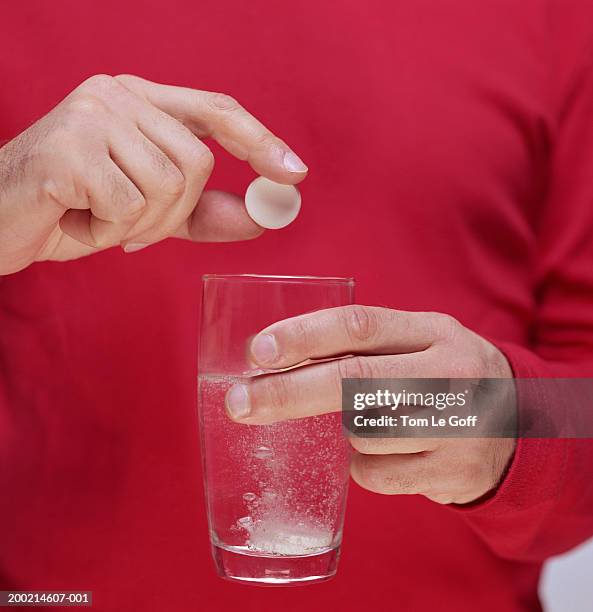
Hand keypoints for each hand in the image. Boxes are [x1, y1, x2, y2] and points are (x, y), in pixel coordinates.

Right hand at [0, 74, 307, 273]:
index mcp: (142, 101)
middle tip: (132, 230)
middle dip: (174, 215)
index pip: (217, 110)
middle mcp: (119, 94)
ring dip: (139, 226)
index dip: (261, 141)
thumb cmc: (74, 210)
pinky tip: (77, 220)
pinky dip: (108, 233)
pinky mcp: (68, 145)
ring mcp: (92, 113)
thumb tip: (263, 216)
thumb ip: (203, 212)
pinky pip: (127, 206)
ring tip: (99, 221)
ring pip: (166, 186)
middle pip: (196, 162)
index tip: (295, 174)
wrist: (1, 221)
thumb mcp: (149, 213)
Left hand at [225, 306, 514, 504]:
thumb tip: (275, 357)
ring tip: (366, 423)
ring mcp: (457, 425)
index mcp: (435, 331)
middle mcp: (450, 373)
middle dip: (288, 392)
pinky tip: (384, 453)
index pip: (360, 326)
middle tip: (240, 402)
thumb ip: (364, 344)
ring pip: (362, 432)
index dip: (304, 336)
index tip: (257, 351)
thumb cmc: (444, 375)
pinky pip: (377, 474)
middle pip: (354, 381)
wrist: (521, 426)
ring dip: (344, 431)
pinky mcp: (455, 471)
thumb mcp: (420, 342)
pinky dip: (364, 465)